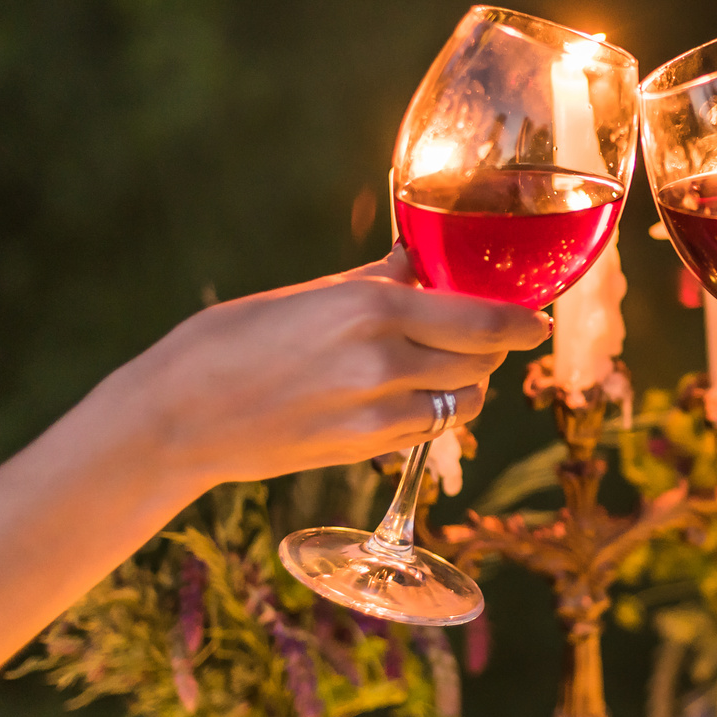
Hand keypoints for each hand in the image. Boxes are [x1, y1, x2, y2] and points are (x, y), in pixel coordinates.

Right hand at [111, 247, 551, 489]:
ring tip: (444, 366)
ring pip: (462, 404)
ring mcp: (377, 415)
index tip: (538, 322)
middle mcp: (384, 362)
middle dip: (492, 349)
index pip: (483, 321)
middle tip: (487, 336)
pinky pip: (428, 431)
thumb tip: (417, 264)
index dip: (522, 324)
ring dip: (467, 385)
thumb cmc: (230, 342)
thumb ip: (375, 283)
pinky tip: (411, 396)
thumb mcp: (306, 294)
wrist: (177, 419)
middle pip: (480, 363)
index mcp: (371, 309)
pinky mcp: (365, 452)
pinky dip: (435, 413)